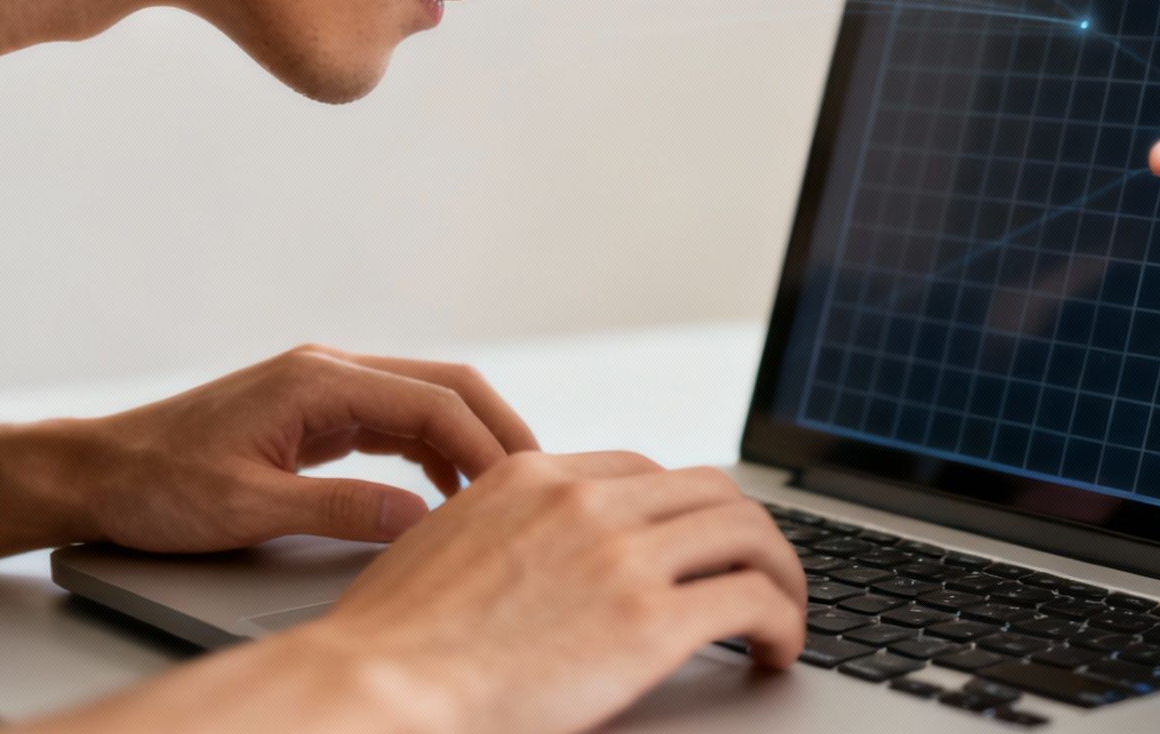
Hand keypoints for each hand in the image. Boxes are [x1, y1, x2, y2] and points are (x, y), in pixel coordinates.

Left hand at [74, 345, 539, 551]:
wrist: (97, 473)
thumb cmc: (157, 486)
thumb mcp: (246, 507)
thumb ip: (338, 510)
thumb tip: (420, 518)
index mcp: (318, 380)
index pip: (432, 402)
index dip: (486, 444)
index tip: (521, 488)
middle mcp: (330, 371)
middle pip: (445, 386)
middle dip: (498, 431)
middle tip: (541, 482)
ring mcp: (325, 389)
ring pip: (426, 402)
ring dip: (470, 440)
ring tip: (506, 492)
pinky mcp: (317, 414)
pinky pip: (396, 423)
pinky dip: (434, 450)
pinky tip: (448, 490)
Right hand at [291, 450, 807, 733]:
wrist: (374, 687)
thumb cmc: (388, 646)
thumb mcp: (442, 548)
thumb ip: (497, 533)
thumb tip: (524, 558)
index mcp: (534, 478)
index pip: (643, 471)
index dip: (683, 512)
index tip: (695, 548)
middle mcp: (585, 501)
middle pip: (709, 491)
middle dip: (747, 534)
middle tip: (762, 576)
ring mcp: (621, 556)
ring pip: (748, 534)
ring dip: (782, 573)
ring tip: (784, 614)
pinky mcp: (648, 621)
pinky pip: (754, 600)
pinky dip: (784, 622)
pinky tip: (777, 651)